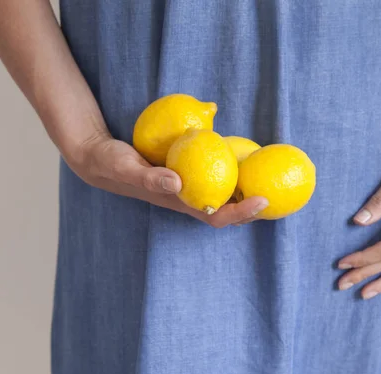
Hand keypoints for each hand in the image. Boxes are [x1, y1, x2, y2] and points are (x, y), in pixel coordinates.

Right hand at [67, 133, 267, 227]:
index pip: (217, 216)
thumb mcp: (127, 168)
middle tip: (280, 190)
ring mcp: (190, 183)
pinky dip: (231, 165)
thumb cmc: (112, 164)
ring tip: (271, 173)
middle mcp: (190, 196)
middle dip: (254, 206)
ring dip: (247, 187)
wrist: (100, 157)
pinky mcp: (188, 168)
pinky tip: (244, 149)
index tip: (263, 201)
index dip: (241, 213)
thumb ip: (149, 177)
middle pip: (229, 208)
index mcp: (180, 203)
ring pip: (224, 190)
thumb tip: (177, 181)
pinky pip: (215, 169)